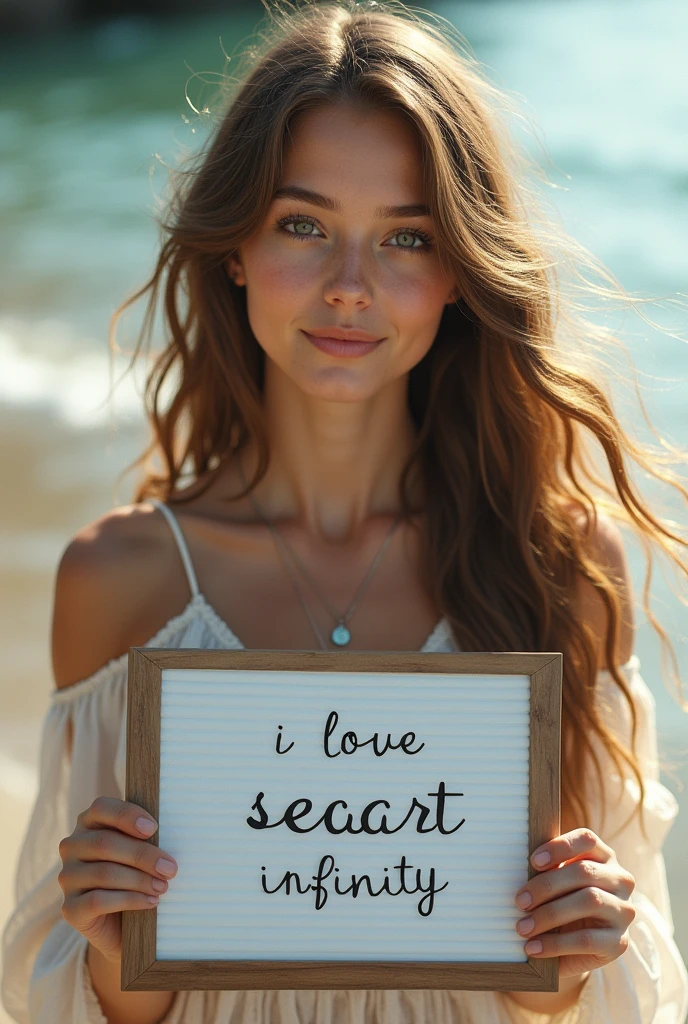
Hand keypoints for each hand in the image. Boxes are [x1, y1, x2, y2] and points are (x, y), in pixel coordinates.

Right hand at [58, 796, 177, 963]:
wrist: (123, 925)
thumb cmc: (136, 874)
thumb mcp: (140, 851)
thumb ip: (145, 838)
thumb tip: (171, 833)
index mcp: (88, 822)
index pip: (100, 808)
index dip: (127, 816)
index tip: (154, 828)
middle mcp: (71, 847)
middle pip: (105, 843)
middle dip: (143, 856)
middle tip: (170, 868)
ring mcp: (67, 878)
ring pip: (104, 873)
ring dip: (140, 880)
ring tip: (163, 887)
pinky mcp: (70, 908)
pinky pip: (99, 900)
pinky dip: (130, 900)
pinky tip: (150, 902)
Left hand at [513, 827, 635, 977]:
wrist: (575, 948)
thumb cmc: (561, 903)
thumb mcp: (556, 884)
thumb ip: (547, 871)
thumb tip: (518, 869)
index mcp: (604, 856)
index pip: (587, 839)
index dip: (560, 847)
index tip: (533, 861)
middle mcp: (620, 880)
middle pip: (584, 872)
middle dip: (546, 886)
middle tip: (520, 901)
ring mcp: (623, 911)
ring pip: (590, 901)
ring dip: (549, 914)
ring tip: (523, 927)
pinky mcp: (619, 943)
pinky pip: (587, 939)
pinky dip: (555, 943)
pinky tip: (533, 948)